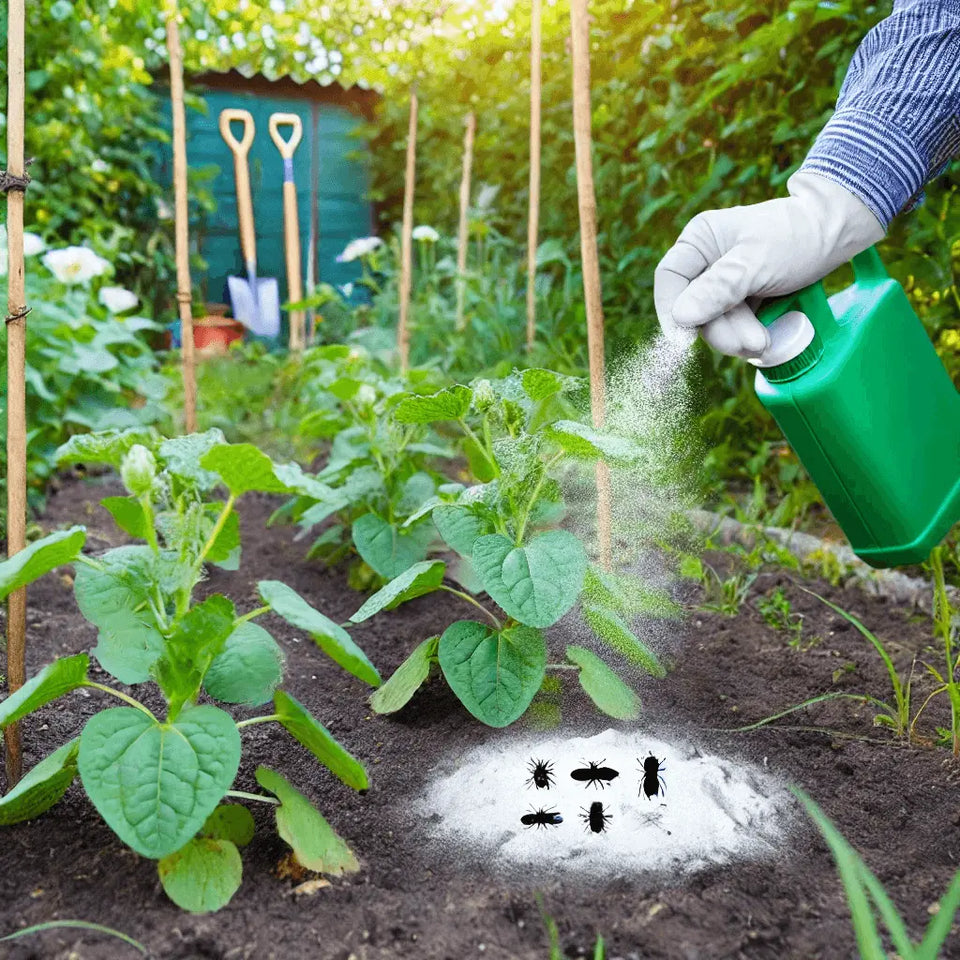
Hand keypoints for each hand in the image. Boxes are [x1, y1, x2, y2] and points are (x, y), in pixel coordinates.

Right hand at [654, 172, 884, 359]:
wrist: (839, 233)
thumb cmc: (797, 235)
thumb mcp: (755, 262)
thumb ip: (717, 290)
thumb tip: (681, 318)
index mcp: (700, 240)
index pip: (670, 279)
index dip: (671, 310)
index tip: (684, 339)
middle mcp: (707, 261)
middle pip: (694, 308)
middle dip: (721, 330)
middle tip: (750, 344)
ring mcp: (724, 282)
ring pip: (716, 322)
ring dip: (737, 337)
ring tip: (765, 342)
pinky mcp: (743, 298)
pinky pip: (734, 325)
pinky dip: (747, 336)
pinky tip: (766, 339)